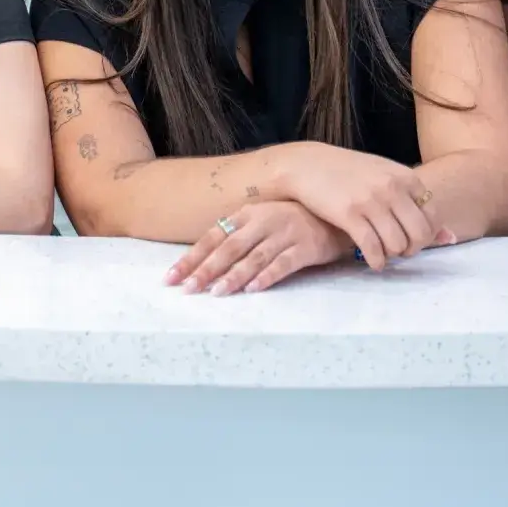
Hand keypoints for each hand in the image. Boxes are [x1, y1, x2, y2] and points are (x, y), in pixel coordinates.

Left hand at [167, 200, 354, 294]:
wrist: (335, 213)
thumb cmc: (292, 219)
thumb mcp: (261, 219)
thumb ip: (236, 234)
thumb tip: (201, 260)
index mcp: (247, 213)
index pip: (213, 237)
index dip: (192, 257)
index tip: (172, 277)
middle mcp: (263, 221)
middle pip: (229, 248)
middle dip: (206, 270)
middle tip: (188, 289)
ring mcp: (285, 233)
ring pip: (254, 257)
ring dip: (234, 276)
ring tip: (216, 293)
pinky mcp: (306, 247)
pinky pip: (283, 264)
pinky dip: (267, 276)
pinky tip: (253, 289)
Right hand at [275, 146, 447, 269]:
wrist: (308, 165)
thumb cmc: (350, 173)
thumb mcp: (386, 178)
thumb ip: (416, 203)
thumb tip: (451, 237)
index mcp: (405, 177)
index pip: (432, 217)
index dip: (425, 234)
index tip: (411, 237)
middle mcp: (392, 188)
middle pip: (419, 234)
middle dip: (412, 249)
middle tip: (400, 250)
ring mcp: (371, 201)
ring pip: (397, 244)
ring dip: (393, 255)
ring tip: (384, 253)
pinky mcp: (349, 215)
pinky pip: (373, 248)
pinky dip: (377, 261)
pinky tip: (373, 262)